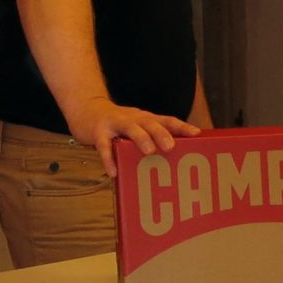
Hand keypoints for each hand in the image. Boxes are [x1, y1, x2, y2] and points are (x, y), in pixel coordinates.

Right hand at [70, 100, 199, 176]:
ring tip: (149, 152)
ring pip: (130, 129)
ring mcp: (116, 123)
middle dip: (162, 134)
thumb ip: (151, 139)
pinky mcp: (98, 132)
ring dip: (141, 139)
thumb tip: (174, 159)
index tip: (196, 134)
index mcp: (145, 119)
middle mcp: (133, 119)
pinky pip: (104, 145)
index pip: (167, 120)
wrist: (86, 110)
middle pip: (150, 123)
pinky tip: (113, 172)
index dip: (182, 127)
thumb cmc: (118, 125)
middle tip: (171, 146)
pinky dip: (108, 159)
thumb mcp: (137, 127)